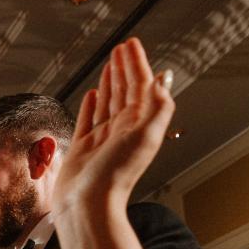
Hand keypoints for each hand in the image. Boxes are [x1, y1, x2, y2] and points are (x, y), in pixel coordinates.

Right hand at [52, 38, 175, 214]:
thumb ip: (158, 106)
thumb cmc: (115, 175)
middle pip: (126, 90)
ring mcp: (103, 138)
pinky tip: (93, 94)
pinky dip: (92, 104)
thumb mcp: (145, 135)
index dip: (137, 63)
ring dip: (110, 81)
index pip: (140, 85)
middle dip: (124, 67)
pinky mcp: (84, 147)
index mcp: (139, 124)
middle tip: (121, 48)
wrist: (88, 204)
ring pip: (109, 101)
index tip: (131, 44)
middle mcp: (123, 129)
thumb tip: (164, 79)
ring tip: (109, 64)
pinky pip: (89, 118)